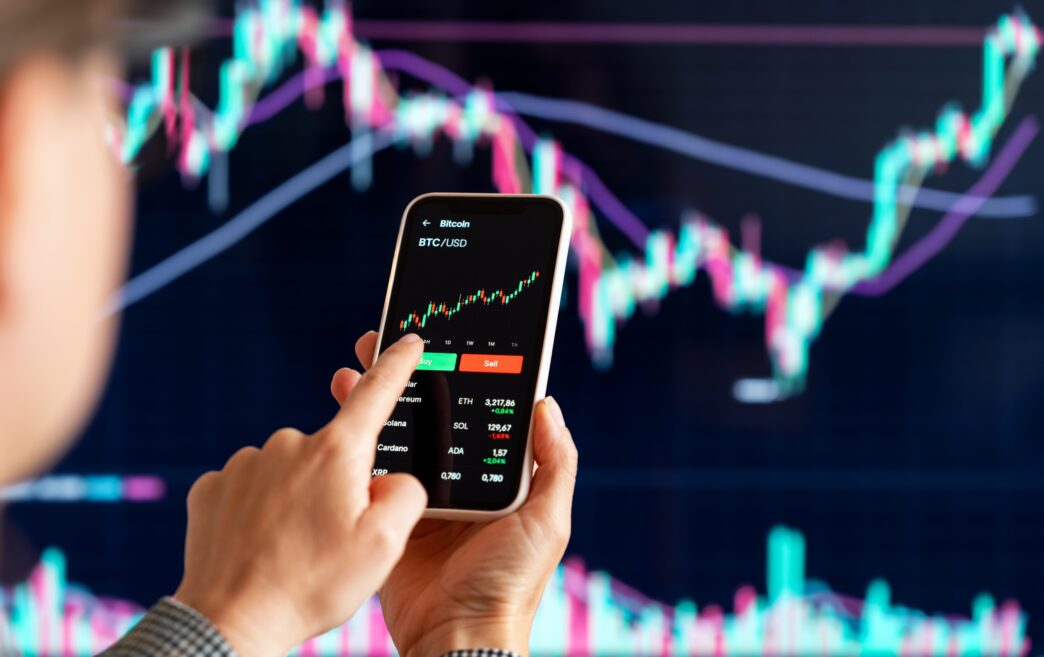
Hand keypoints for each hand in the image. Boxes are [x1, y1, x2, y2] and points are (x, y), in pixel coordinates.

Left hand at [175, 334, 428, 656]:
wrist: (231, 621)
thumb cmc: (311, 586)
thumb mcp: (385, 546)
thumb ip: (407, 494)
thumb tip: (394, 477)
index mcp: (336, 452)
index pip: (375, 392)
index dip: (395, 363)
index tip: (406, 341)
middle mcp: (288, 444)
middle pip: (334, 453)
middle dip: (341, 487)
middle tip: (333, 539)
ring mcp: (245, 463)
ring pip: (291, 473)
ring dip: (299, 501)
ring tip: (295, 551)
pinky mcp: (213, 487)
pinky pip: (253, 488)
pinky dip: (263, 512)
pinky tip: (263, 545)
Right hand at [330, 331, 577, 656]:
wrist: (458, 636)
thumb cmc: (510, 583)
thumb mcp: (548, 520)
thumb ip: (555, 464)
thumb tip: (548, 404)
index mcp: (496, 476)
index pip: (477, 412)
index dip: (457, 376)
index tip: (437, 342)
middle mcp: (460, 481)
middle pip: (432, 418)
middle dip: (408, 381)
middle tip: (382, 342)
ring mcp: (421, 498)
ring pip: (398, 439)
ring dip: (377, 404)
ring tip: (353, 368)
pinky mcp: (390, 517)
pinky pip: (372, 476)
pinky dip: (357, 447)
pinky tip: (340, 417)